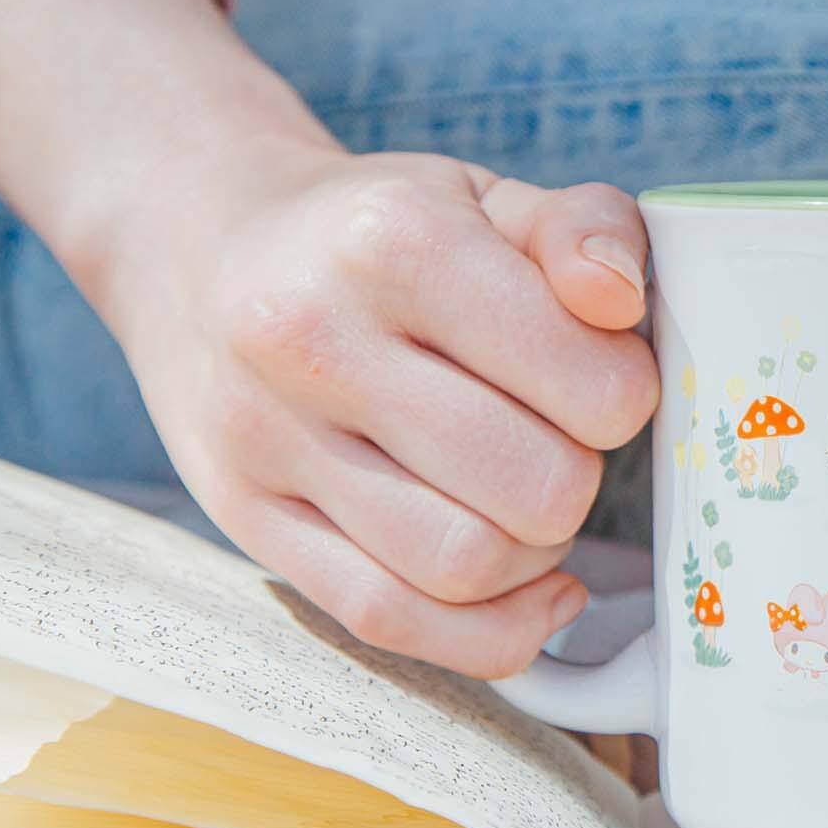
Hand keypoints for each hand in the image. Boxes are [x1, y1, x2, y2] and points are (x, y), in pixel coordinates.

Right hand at [105, 146, 658, 676]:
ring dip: (535, 554)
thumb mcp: (492, 197)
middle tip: (561, 438)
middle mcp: (318, 340)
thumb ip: (588, 230)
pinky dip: (487, 631)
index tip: (603, 377)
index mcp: (402, 245)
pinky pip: (388, 619)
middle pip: (537, 489)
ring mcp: (269, 438)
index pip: (592, 386)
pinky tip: (529, 587)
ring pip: (465, 567)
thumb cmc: (379, 230)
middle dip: (581, 478)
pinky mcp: (243, 516)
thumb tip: (621, 299)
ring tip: (527, 499)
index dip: (628, 396)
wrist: (199, 244)